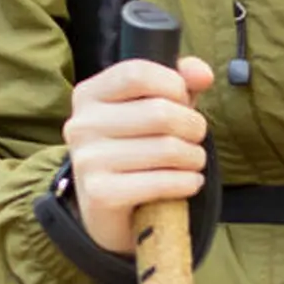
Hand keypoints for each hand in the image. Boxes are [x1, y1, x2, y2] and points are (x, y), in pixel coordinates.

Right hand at [64, 52, 215, 258]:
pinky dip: (187, 183)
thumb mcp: (151, 109)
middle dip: (193, 127)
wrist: (106, 209)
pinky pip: (162, 182)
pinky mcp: (101, 194)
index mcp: (87, 95)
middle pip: (159, 112)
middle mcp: (81, 125)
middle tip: (195, 139)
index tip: (182, 103)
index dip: (173, 86)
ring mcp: (88, 160)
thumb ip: (178, 84)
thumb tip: (202, 73)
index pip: (137, 73)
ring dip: (194, 157)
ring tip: (192, 162)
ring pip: (167, 148)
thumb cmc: (133, 149)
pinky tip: (189, 183)